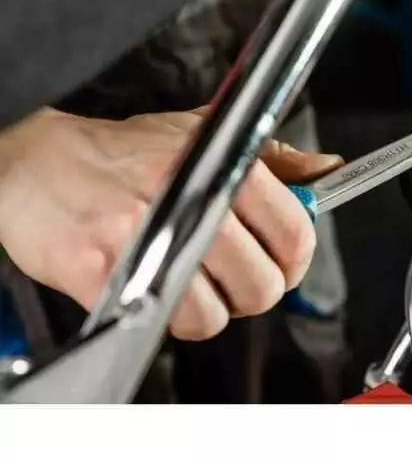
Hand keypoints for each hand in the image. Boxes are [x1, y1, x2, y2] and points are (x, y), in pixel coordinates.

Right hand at [0, 107, 342, 339]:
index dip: (294, 258)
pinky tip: (153, 283)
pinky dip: (165, 316)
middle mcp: (193, 203)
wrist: (41, 164)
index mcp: (225, 168)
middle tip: (229, 273)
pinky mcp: (108, 276)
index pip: (295, 234)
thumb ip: (274, 156)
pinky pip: (167, 323)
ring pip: (216, 315)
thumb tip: (325, 169)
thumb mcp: (206, 134)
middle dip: (251, 289)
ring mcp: (151, 242)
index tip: (281, 259)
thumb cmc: (124, 152)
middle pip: (263, 285)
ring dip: (205, 308)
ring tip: (185, 278)